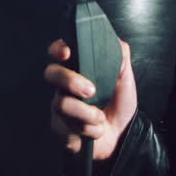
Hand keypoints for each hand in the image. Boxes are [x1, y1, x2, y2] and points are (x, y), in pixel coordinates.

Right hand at [44, 38, 137, 160]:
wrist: (123, 133)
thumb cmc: (119, 102)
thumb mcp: (125, 77)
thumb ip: (120, 56)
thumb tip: (113, 41)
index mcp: (77, 69)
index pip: (58, 51)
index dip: (58, 49)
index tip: (67, 53)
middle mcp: (63, 86)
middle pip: (51, 74)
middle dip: (71, 81)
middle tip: (92, 91)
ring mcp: (59, 107)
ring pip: (61, 105)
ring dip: (88, 114)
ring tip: (101, 118)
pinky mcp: (60, 129)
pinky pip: (66, 129)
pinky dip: (88, 131)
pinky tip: (96, 131)